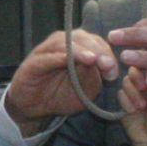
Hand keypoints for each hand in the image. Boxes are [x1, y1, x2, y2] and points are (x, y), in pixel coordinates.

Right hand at [0, 29, 119, 131]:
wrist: (35, 108)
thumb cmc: (61, 95)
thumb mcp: (85, 90)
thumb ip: (95, 77)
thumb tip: (105, 65)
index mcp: (79, 47)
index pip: (97, 42)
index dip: (107, 54)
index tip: (113, 73)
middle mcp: (63, 43)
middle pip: (83, 38)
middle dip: (97, 51)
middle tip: (107, 65)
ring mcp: (47, 50)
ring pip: (65, 43)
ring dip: (80, 51)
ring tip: (91, 59)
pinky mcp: (33, 61)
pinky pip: (47, 56)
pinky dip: (58, 57)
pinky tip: (67, 60)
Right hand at [117, 66, 146, 145]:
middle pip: (136, 66)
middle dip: (137, 77)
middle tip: (144, 89)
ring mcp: (137, 90)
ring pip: (126, 79)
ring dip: (132, 93)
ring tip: (141, 107)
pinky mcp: (125, 100)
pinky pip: (119, 92)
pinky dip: (126, 102)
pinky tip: (133, 112)